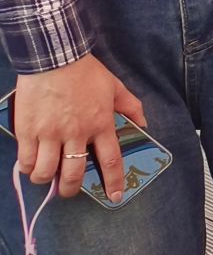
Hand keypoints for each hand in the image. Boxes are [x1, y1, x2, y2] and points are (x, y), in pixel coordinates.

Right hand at [12, 54, 147, 200]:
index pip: (110, 160)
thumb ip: (131, 106)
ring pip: (47, 171)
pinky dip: (28, 168)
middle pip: (74, 173)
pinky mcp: (28, 130)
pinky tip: (30, 167)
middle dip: (71, 189)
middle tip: (69, 190)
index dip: (113, 182)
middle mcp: (76, 133)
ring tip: (47, 178)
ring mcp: (50, 133)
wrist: (54, 57)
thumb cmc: (85, 72)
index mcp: (100, 124)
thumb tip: (143, 123)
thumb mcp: (115, 87)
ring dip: (46, 180)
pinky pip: (26, 159)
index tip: (116, 197)